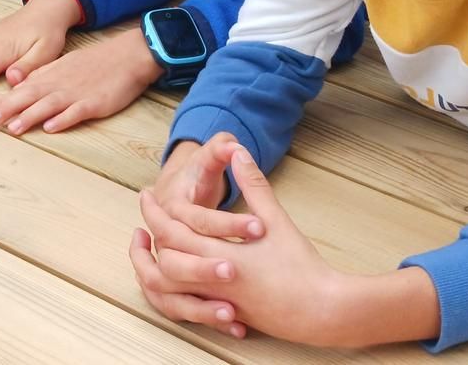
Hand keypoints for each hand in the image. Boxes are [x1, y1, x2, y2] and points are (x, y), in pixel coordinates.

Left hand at [0, 27, 160, 133]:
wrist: (127, 55)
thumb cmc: (95, 62)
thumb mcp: (64, 65)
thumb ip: (42, 76)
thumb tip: (19, 86)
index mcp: (52, 75)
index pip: (22, 89)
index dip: (3, 101)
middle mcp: (60, 84)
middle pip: (29, 97)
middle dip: (8, 109)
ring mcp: (77, 93)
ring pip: (49, 105)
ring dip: (29, 116)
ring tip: (12, 128)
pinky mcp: (95, 103)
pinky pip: (76, 112)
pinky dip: (63, 119)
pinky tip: (51, 128)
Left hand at [137, 146, 348, 344]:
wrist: (323, 310)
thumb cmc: (301, 266)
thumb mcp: (275, 220)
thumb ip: (253, 185)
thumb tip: (238, 151)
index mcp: (220, 255)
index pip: (173, 231)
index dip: (156, 212)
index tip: (146, 196)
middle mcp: (212, 282)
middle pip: (165, 259)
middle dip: (150, 237)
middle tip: (144, 218)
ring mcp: (218, 302)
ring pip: (170, 290)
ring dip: (156, 269)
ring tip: (151, 249)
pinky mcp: (227, 315)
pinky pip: (188, 306)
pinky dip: (176, 291)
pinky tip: (178, 277)